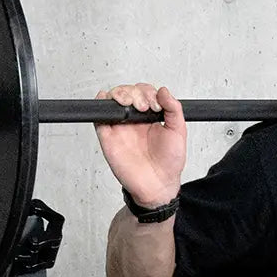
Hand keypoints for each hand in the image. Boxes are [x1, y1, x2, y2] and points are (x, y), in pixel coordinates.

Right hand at [94, 83, 185, 205]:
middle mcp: (134, 120)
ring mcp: (120, 128)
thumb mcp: (178, 131)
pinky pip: (99, 118)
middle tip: (143, 107)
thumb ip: (174, 109)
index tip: (155, 105)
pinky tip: (108, 103)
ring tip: (130, 104)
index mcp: (150, 117)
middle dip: (135, 93)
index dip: (147, 93)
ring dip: (119, 94)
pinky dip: (100, 106)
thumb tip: (164, 90)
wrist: (157, 185)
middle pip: (127, 92)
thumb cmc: (169, 163)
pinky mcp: (108, 137)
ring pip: (112, 101)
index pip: (143, 93)